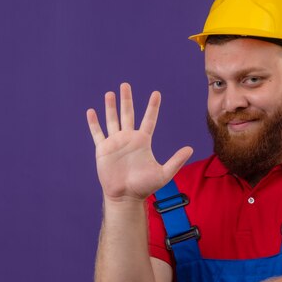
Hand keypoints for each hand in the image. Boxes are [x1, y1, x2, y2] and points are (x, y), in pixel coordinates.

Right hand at [86, 83, 192, 201]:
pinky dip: (94, 123)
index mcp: (143, 141)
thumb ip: (176, 161)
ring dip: (110, 107)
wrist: (126, 196)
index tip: (156, 93)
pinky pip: (98, 133)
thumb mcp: (164, 173)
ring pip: (112, 120)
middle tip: (126, 84)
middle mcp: (129, 138)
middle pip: (128, 114)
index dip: (152, 107)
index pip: (149, 119)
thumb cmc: (145, 186)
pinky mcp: (103, 149)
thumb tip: (190, 149)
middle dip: (127, 99)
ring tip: (110, 93)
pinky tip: (91, 111)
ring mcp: (115, 143)